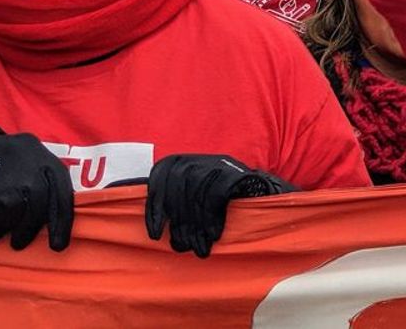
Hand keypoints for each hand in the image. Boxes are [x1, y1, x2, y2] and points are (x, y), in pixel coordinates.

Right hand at [0, 132, 73, 251]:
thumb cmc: (8, 164)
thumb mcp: (33, 162)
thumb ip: (46, 185)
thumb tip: (55, 223)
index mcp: (46, 159)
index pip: (62, 194)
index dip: (62, 223)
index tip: (58, 246)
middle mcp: (30, 164)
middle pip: (39, 205)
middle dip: (30, 229)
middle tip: (19, 244)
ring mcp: (7, 173)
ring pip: (15, 210)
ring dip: (5, 228)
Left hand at [145, 154, 295, 257]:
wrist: (261, 193)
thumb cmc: (221, 202)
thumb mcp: (192, 197)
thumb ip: (171, 201)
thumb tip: (144, 219)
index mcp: (181, 162)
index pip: (159, 180)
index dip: (155, 209)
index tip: (155, 234)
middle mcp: (198, 159)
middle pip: (178, 190)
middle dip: (179, 224)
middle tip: (182, 247)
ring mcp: (217, 164)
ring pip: (196, 194)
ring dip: (196, 226)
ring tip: (199, 247)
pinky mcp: (234, 173)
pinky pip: (216, 195)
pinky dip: (212, 218)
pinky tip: (215, 234)